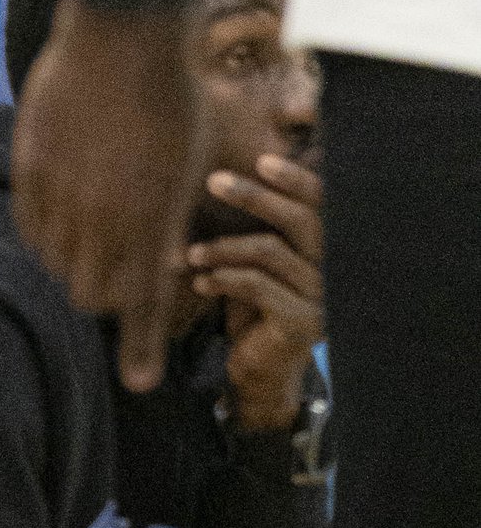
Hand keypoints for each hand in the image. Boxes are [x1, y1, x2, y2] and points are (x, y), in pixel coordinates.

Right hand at [12, 8, 202, 391]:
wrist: (126, 30)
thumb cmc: (172, 96)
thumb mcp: (187, 166)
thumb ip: (166, 222)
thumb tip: (157, 266)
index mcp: (156, 215)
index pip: (147, 302)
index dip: (143, 347)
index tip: (140, 382)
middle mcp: (107, 211)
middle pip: (94, 294)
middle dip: (107, 296)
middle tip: (114, 276)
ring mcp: (64, 188)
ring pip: (59, 262)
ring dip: (74, 262)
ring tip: (88, 235)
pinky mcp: (31, 162)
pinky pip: (29, 224)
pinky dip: (44, 231)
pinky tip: (59, 215)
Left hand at [191, 152, 323, 433]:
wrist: (259, 367)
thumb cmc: (254, 302)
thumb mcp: (257, 257)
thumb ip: (258, 223)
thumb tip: (222, 171)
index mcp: (328, 247)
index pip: (323, 204)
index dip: (297, 179)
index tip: (261, 160)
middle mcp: (336, 270)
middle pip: (303, 220)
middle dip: (256, 197)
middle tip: (213, 181)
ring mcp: (324, 298)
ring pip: (270, 251)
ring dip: (223, 246)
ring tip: (191, 253)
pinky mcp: (304, 323)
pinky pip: (258, 285)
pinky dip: (223, 277)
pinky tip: (200, 281)